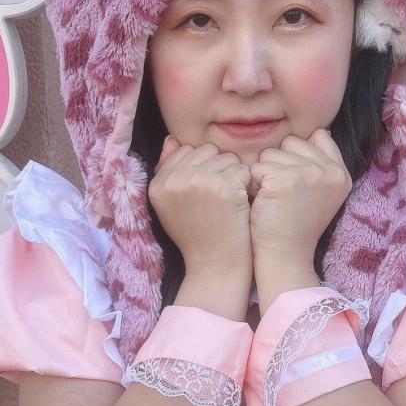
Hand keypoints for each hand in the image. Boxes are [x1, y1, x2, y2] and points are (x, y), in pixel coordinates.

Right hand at [149, 136, 252, 276]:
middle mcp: (175, 179)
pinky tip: (240, 204)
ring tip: (228, 202)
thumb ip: (169, 170)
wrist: (215, 265)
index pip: (186, 151)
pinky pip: (243, 169)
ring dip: (234, 176)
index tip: (205, 192)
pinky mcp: (224, 186)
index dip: (202, 168)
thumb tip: (172, 139)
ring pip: (227, 158)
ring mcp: (199, 181)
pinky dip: (247, 185)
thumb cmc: (197, 235)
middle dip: (218, 168)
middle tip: (218, 197)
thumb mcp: (171, 204)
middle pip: (207, 150)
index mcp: (158, 183)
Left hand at [249, 128, 351, 273]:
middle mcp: (329, 171)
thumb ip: (320, 165)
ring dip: (264, 174)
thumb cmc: (295, 225)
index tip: (295, 180)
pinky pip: (257, 167)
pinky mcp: (284, 179)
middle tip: (282, 194)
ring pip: (271, 153)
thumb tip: (316, 133)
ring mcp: (308, 174)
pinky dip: (254, 184)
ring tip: (273, 200)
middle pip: (291, 142)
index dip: (299, 153)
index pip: (319, 137)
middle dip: (279, 163)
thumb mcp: (321, 194)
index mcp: (341, 174)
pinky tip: (263, 203)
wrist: (286, 256)